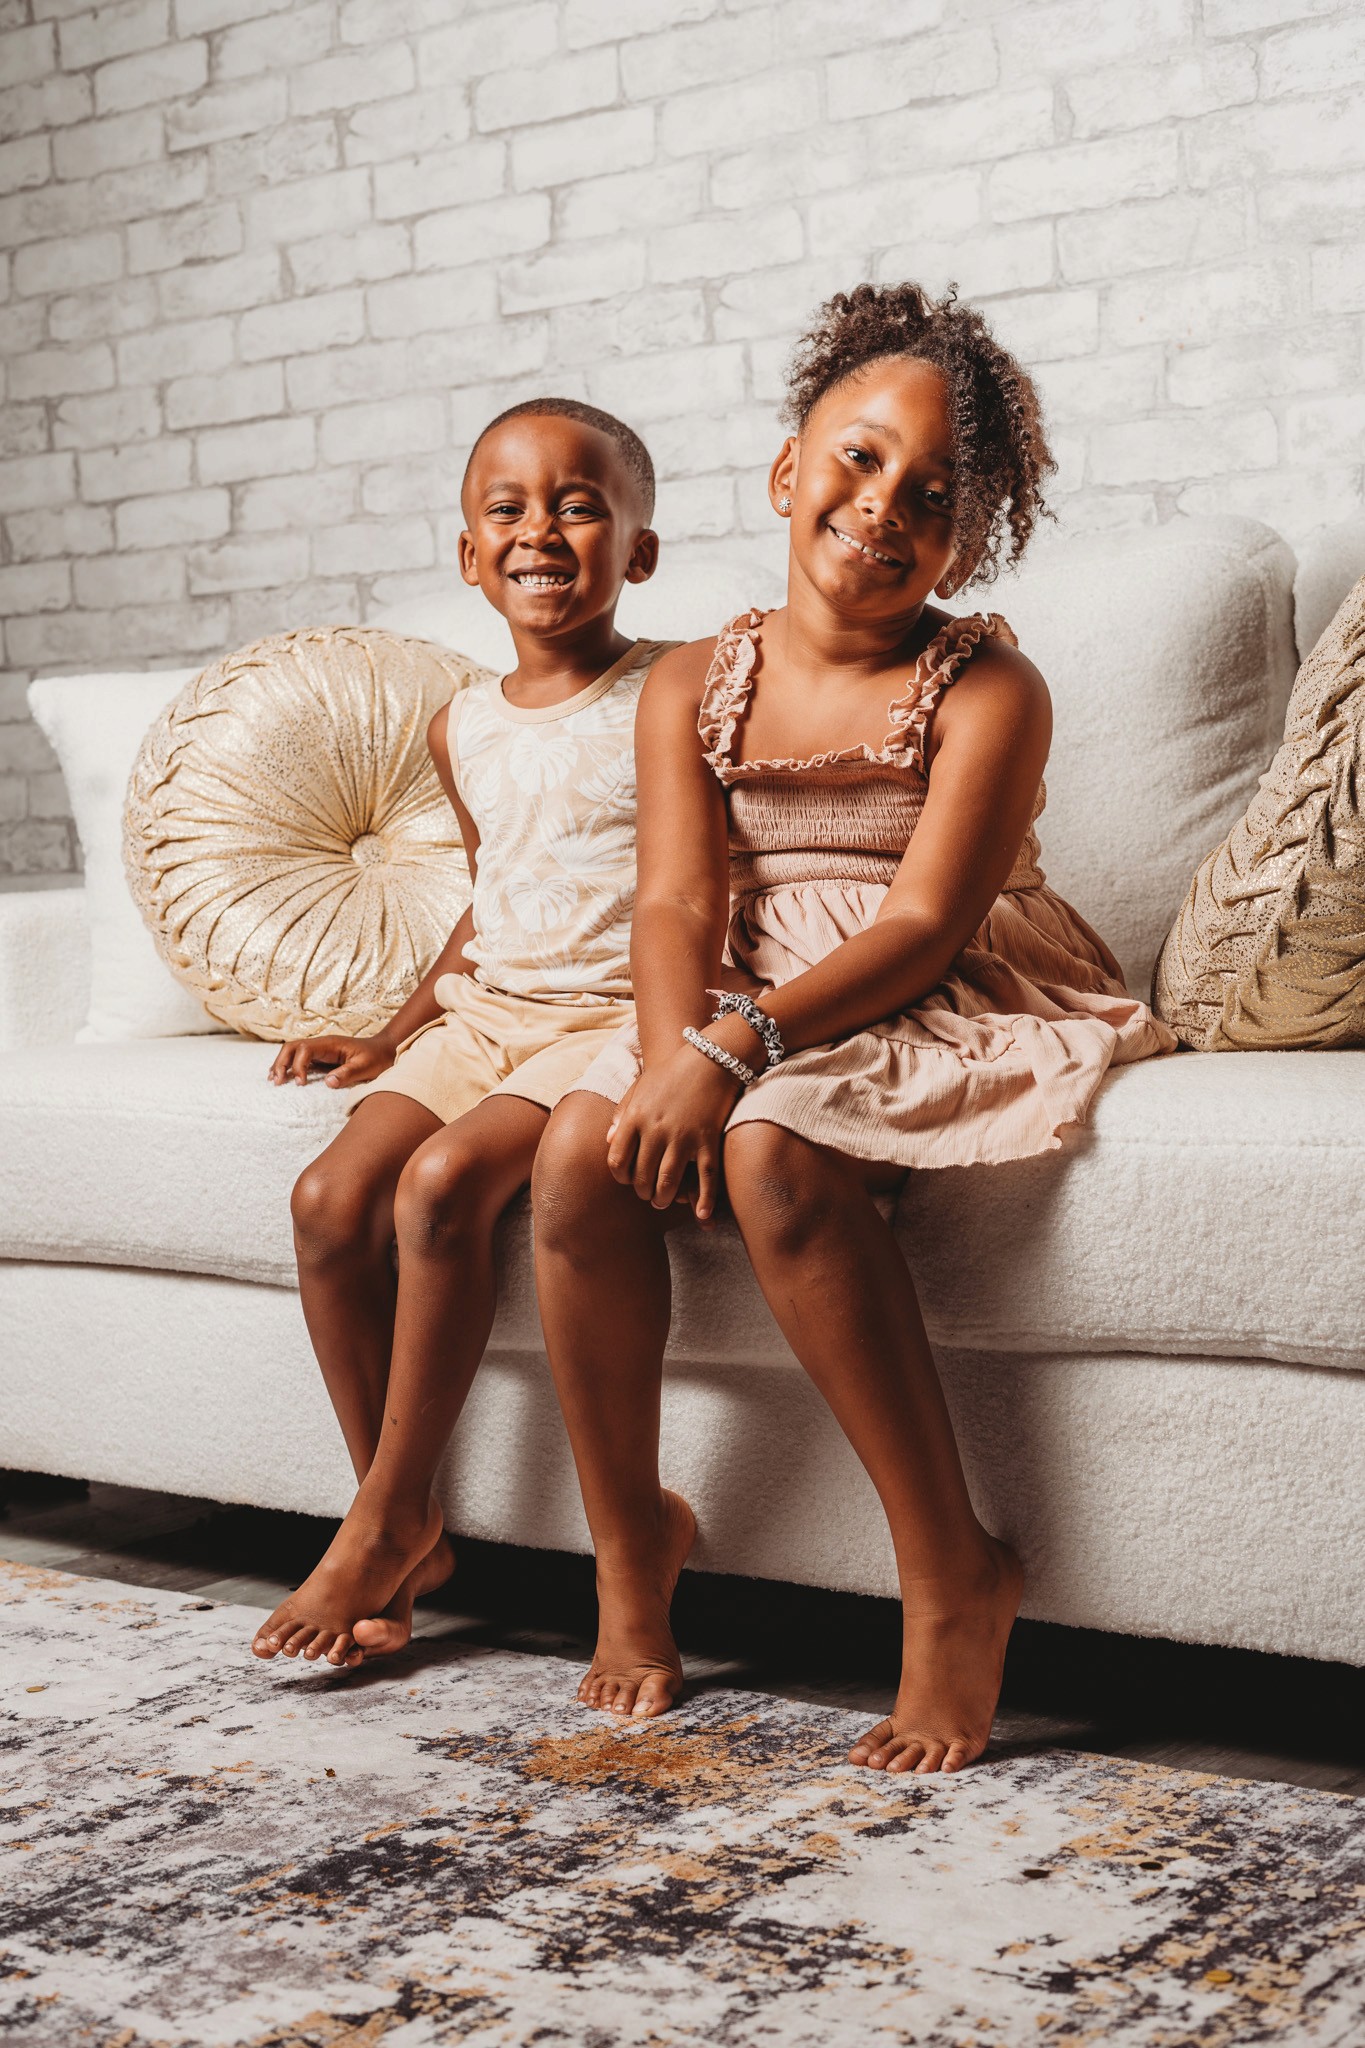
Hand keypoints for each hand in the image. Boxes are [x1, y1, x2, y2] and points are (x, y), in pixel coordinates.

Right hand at [268, 1033, 396, 1087]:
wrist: (386, 1051)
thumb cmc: (378, 1058)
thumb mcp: (367, 1067)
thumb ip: (348, 1073)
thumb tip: (327, 1082)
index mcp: (331, 1044)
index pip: (305, 1049)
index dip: (298, 1066)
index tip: (301, 1084)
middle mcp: (322, 1044)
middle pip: (292, 1046)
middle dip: (281, 1062)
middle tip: (276, 1082)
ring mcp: (321, 1050)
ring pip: (293, 1051)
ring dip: (281, 1064)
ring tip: (273, 1080)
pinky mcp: (322, 1057)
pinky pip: (300, 1059)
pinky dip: (289, 1067)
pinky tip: (283, 1077)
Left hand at [607, 1041, 741, 1220]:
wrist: (709, 1057)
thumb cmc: (672, 1072)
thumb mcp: (639, 1087)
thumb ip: (622, 1114)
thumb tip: (608, 1142)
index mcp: (635, 1118)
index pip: (617, 1160)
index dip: (620, 1176)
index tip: (626, 1179)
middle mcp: (656, 1130)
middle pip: (642, 1176)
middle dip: (642, 1191)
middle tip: (647, 1194)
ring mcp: (683, 1138)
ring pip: (668, 1181)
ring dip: (663, 1198)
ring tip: (664, 1201)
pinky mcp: (707, 1141)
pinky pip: (704, 1178)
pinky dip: (703, 1199)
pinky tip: (699, 1214)